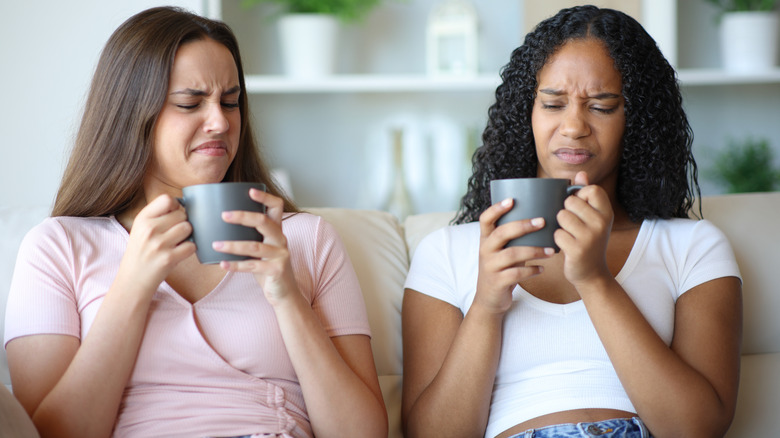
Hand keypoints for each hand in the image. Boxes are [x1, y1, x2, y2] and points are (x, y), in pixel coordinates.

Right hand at [116, 194, 194, 296]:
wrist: (132, 280)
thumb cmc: (141, 252)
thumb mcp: (140, 229)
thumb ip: (157, 215)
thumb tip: (183, 204)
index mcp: (142, 219)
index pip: (167, 199)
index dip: (175, 205)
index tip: (173, 214)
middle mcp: (149, 229)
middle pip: (182, 214)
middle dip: (182, 222)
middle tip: (174, 233)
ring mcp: (159, 244)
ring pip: (188, 228)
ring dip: (187, 235)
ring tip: (178, 242)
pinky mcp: (169, 258)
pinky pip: (191, 246)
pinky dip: (189, 249)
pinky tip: (180, 252)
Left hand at [212, 189, 299, 305]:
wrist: (284, 294)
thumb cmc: (267, 268)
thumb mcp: (262, 249)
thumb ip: (249, 237)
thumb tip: (218, 226)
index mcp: (277, 231)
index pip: (277, 206)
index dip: (265, 197)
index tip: (249, 191)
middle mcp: (281, 240)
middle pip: (264, 221)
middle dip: (243, 217)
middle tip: (223, 215)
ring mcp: (281, 255)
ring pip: (255, 246)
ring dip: (233, 245)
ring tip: (215, 245)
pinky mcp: (277, 270)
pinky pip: (253, 266)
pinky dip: (236, 265)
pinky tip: (222, 264)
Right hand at [474, 198, 553, 313]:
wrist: (489, 299)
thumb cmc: (501, 269)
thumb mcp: (501, 251)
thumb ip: (512, 238)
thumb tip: (540, 218)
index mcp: (486, 240)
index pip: (485, 219)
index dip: (496, 208)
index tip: (512, 200)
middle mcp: (485, 251)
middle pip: (502, 233)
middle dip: (523, 226)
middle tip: (542, 221)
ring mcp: (490, 267)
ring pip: (512, 254)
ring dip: (535, 251)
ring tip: (551, 251)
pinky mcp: (497, 282)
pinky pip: (516, 273)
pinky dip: (532, 270)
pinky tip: (542, 269)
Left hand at [554, 171, 613, 286]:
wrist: (591, 273)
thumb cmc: (588, 240)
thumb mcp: (592, 217)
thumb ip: (585, 194)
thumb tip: (581, 173)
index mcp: (607, 212)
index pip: (590, 189)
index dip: (579, 196)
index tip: (580, 209)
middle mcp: (602, 223)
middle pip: (571, 201)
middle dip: (566, 212)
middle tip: (573, 226)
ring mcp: (591, 237)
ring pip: (561, 216)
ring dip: (560, 226)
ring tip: (569, 235)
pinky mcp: (578, 250)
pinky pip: (557, 234)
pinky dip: (557, 240)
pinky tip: (566, 246)